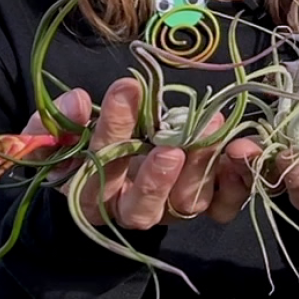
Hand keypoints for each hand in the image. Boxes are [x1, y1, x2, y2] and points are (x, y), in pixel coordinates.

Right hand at [28, 78, 234, 230]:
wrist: (111, 167)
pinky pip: (222, 206)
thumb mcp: (63, 133)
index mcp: (90, 194)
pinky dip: (236, 184)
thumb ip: (60, 121)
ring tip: (211, 125)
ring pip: (186, 204)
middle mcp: (130, 210)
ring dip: (200, 168)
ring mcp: (169, 210)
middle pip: (142, 209)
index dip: (111, 132)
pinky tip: (238, 150)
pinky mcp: (202, 204)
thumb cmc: (85, 146)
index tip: (126, 88)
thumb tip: (76, 102)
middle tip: (171, 145)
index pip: (98, 170)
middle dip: (156, 179)